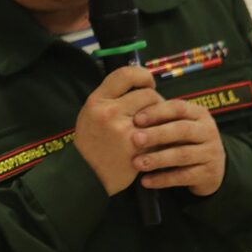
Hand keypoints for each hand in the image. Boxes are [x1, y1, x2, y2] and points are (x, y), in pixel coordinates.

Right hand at [73, 65, 161, 193]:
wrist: (88, 176)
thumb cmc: (92, 143)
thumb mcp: (90, 114)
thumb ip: (111, 98)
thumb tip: (140, 83)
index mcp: (96, 101)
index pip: (126, 74)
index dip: (143, 76)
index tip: (148, 84)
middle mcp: (109, 112)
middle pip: (147, 94)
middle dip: (156, 101)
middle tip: (154, 112)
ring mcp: (124, 130)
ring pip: (158, 112)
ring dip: (162, 118)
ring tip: (157, 126)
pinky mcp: (138, 147)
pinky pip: (160, 132)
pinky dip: (163, 135)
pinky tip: (158, 141)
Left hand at [131, 96, 225, 196]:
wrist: (212, 168)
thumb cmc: (185, 142)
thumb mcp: (177, 126)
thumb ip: (160, 119)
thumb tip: (128, 114)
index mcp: (199, 114)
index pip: (178, 108)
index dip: (157, 112)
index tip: (136, 119)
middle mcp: (208, 131)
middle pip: (182, 130)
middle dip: (157, 134)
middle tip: (135, 139)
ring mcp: (211, 153)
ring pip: (182, 154)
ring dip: (157, 159)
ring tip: (137, 163)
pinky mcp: (209, 174)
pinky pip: (183, 176)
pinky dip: (162, 179)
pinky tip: (145, 181)